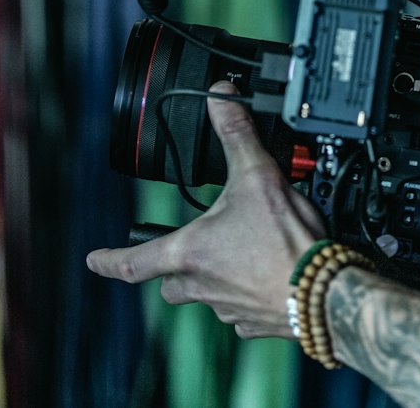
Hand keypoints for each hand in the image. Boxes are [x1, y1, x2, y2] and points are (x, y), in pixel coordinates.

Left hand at [86, 82, 326, 337]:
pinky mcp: (255, 321)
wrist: (325, 291)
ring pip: (205, 294)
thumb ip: (235, 134)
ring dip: (213, 275)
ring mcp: (228, 308)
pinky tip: (264, 271)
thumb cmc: (286, 241)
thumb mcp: (257, 174)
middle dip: (169, 267)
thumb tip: (220, 97)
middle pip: (170, 282)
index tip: (94, 259)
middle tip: (177, 251)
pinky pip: (238, 308)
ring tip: (238, 249)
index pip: (133, 262)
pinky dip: (244, 289)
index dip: (109, 259)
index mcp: (191, 253)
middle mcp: (203, 286)